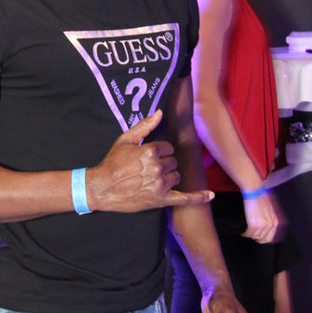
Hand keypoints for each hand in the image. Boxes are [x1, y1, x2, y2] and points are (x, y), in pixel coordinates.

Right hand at [87, 110, 213, 212]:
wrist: (101, 188)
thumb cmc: (112, 163)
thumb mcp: (125, 140)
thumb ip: (144, 126)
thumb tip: (160, 112)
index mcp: (150, 151)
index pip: (168, 148)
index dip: (160, 151)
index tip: (149, 156)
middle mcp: (157, 167)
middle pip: (173, 162)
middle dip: (163, 163)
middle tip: (147, 169)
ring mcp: (160, 185)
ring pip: (176, 176)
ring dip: (168, 176)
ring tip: (152, 179)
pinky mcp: (160, 199)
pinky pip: (185, 198)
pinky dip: (198, 197)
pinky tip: (210, 195)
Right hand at [242, 190, 284, 243]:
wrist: (254, 191)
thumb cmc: (261, 197)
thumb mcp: (270, 209)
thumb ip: (270, 218)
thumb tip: (266, 226)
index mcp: (275, 222)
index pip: (269, 238)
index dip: (262, 239)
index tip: (258, 237)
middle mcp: (270, 225)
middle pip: (262, 239)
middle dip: (256, 238)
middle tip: (251, 235)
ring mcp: (262, 226)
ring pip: (254, 237)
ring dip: (250, 235)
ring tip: (246, 231)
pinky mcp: (253, 225)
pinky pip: (248, 234)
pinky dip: (244, 233)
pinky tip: (243, 231)